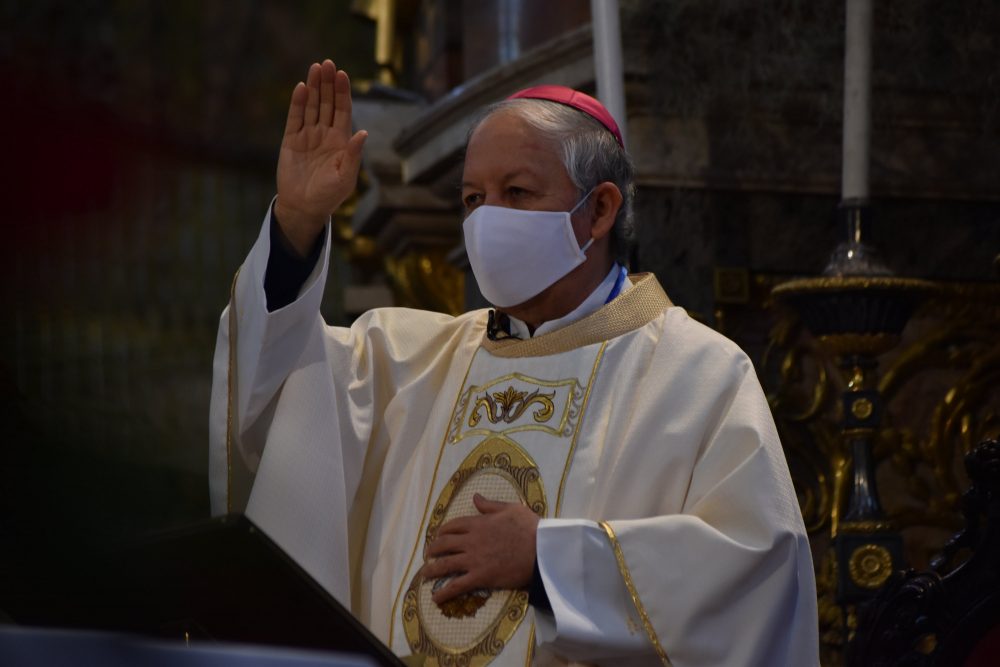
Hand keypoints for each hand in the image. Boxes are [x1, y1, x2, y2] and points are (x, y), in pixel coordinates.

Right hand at [275, 59, 367, 255]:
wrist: (304, 207)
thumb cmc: (329, 196)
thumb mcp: (345, 177)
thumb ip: (353, 155)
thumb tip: (363, 133)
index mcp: (342, 141)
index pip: (343, 110)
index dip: (343, 92)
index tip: (342, 74)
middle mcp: (325, 134)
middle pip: (328, 103)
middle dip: (329, 83)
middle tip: (328, 63)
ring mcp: (308, 136)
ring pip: (312, 106)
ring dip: (315, 87)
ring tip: (316, 67)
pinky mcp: (291, 140)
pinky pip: (295, 118)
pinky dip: (298, 103)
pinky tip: (302, 88)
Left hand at [419, 494, 539, 603]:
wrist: (541, 550)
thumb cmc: (530, 528)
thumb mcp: (511, 509)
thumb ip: (490, 505)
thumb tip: (475, 497)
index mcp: (478, 523)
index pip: (453, 526)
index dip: (443, 531)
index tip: (439, 535)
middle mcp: (471, 541)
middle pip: (444, 544)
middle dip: (433, 549)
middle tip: (429, 554)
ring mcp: (473, 560)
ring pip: (445, 564)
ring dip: (432, 569)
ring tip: (425, 574)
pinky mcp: (480, 577)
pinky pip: (457, 586)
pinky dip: (444, 593)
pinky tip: (435, 598)